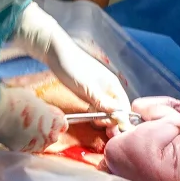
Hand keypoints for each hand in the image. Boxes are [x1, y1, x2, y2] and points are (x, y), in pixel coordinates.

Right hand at [0, 86, 67, 151]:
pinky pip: (26, 148)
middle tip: (35, 124)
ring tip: (25, 131)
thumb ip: (43, 108)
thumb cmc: (15, 100)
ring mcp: (35, 144)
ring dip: (35, 139)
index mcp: (54, 120)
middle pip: (52, 136)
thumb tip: (41, 110)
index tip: (50, 118)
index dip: (55, 120)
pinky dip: (22, 143)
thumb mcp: (35, 99)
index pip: (62, 124)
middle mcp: (48, 135)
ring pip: (40, 145)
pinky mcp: (22, 150)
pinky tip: (16, 136)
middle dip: (46, 131)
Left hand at [14, 3, 132, 127]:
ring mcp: (98, 90)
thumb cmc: (72, 67)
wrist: (54, 53)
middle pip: (116, 109)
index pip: (124, 106)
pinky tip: (88, 114)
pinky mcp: (89, 92)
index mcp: (113, 84)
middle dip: (110, 119)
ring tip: (93, 119)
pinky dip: (94, 112)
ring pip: (106, 108)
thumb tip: (119, 115)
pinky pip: (97, 105)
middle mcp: (108, 87)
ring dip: (102, 117)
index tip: (111, 127)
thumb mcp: (87, 88)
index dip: (120, 118)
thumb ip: (103, 102)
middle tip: (98, 123)